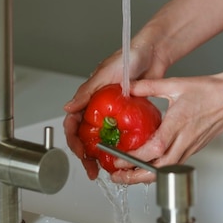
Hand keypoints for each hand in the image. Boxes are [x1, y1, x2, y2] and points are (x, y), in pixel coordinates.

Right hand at [63, 42, 167, 179]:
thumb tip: (68, 108)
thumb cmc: (129, 56)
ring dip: (102, 155)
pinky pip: (122, 134)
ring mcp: (114, 112)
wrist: (154, 53)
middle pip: (86, 135)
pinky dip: (120, 147)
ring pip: (103, 138)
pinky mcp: (129, 115)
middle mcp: (99, 106)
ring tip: (106, 169)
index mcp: (89, 96)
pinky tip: (124, 157)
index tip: (81, 153)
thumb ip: (87, 91)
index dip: (74, 140)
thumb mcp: (106, 74)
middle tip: (93, 169)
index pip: (74, 122)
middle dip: (86, 155)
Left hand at [109, 71, 222, 183]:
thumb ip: (150, 86)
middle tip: (117, 176)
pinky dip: (158, 169)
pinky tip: (147, 164)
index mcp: (178, 125)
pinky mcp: (194, 148)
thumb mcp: (176, 84)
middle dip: (135, 177)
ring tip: (128, 175)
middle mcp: (184, 141)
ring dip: (145, 176)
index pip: (154, 149)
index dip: (134, 157)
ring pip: (166, 170)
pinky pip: (174, 164)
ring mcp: (190, 147)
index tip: (118, 159)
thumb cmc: (210, 91)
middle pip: (158, 169)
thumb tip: (129, 87)